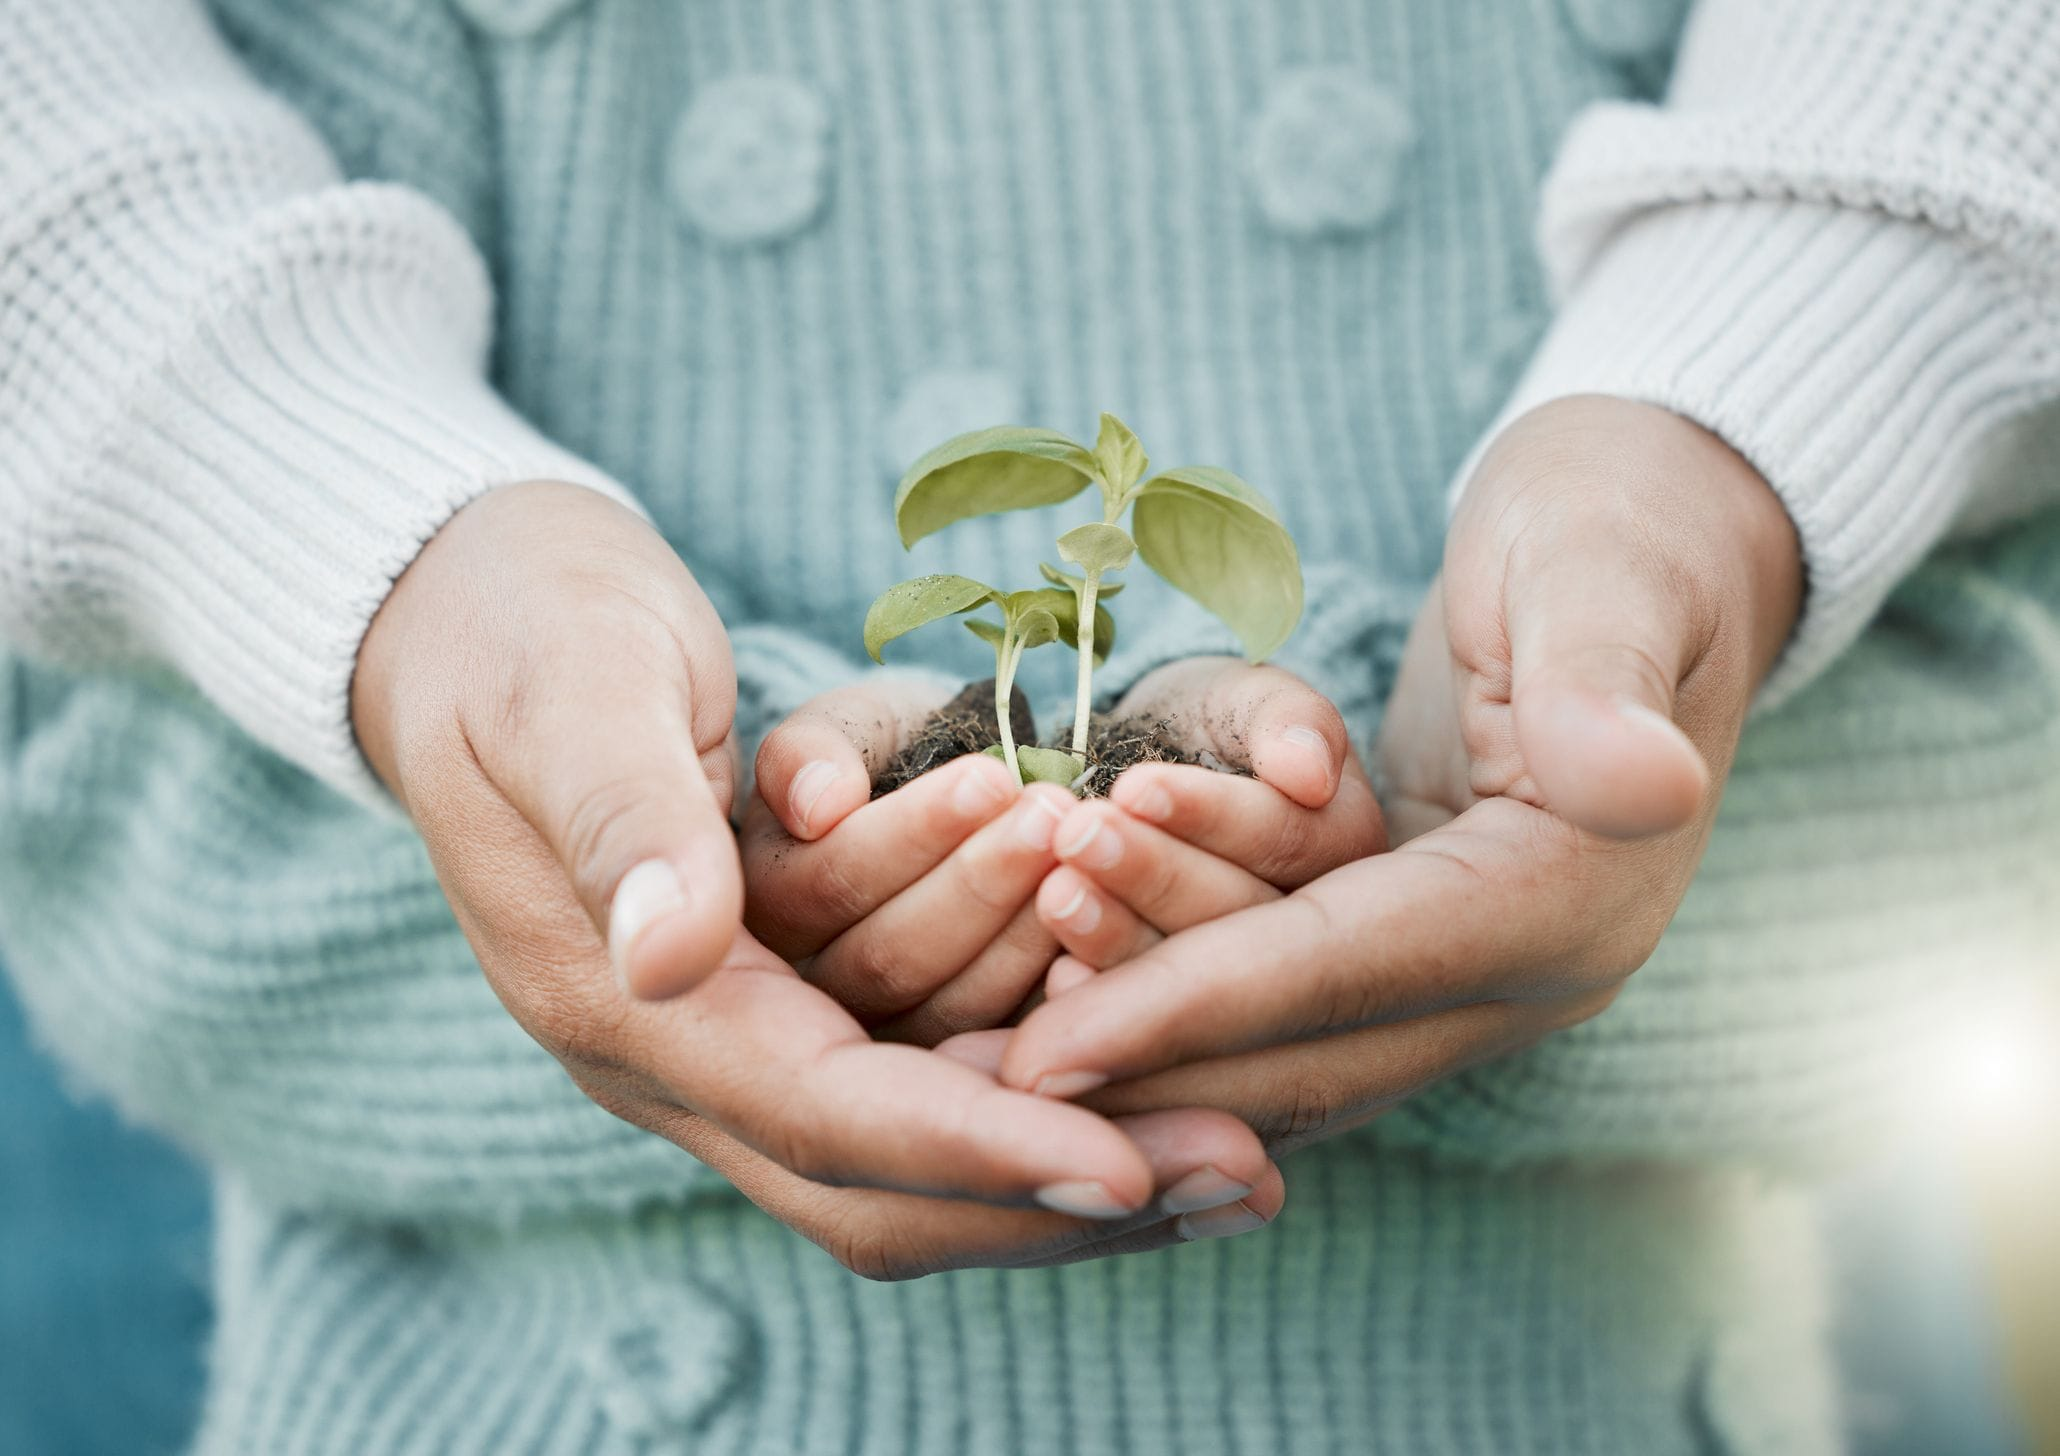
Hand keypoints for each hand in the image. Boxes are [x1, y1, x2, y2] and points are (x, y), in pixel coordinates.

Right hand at [354, 482, 1275, 1267]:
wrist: (473, 612)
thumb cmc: (523, 625)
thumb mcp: (567, 690)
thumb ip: (621, 820)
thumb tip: (666, 960)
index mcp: (621, 1008)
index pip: (825, 1115)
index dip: (976, 1146)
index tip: (1128, 1167)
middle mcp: (679, 1057)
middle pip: (889, 1180)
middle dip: (1061, 1187)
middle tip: (1245, 1178)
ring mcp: (731, 1036)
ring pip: (918, 1145)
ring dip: (1070, 1128)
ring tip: (1231, 1117)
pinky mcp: (780, 996)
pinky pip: (920, 1069)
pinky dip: (1034, 1072)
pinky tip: (1147, 1061)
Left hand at [987, 397, 1803, 1149]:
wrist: (1655, 529)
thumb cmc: (1619, 522)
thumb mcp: (1607, 573)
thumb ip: (1605, 680)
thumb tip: (1644, 782)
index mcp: (1579, 896)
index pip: (1352, 967)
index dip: (1195, 1005)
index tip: (1046, 1051)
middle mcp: (1534, 967)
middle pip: (1305, 1041)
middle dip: (1141, 1034)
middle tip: (980, 1042)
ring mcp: (1481, 966)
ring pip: (1284, 1036)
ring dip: (1144, 1013)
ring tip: (1008, 971)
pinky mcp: (1424, 940)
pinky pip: (1285, 996)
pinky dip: (1179, 991)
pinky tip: (1066, 964)